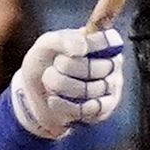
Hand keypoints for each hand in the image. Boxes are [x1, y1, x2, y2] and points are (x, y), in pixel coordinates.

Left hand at [10, 26, 124, 139]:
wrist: (35, 91)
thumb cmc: (47, 61)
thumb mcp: (48, 44)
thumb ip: (64, 39)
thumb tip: (83, 48)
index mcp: (106, 42)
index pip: (107, 42)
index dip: (83, 48)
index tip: (65, 50)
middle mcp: (114, 63)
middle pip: (92, 68)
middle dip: (64, 68)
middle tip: (53, 67)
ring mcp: (111, 88)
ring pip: (88, 90)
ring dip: (60, 87)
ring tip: (51, 84)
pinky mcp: (103, 110)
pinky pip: (88, 110)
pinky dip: (65, 105)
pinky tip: (53, 100)